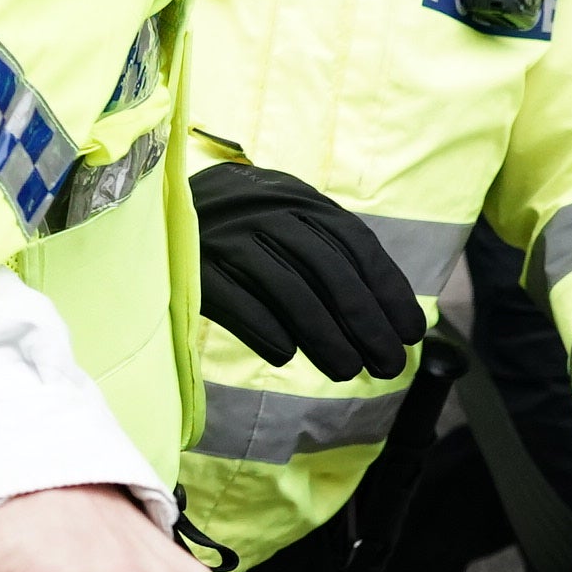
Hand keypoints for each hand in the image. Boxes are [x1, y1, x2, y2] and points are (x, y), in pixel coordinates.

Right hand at [189, 162, 425, 379]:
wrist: (160, 203)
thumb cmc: (242, 225)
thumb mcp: (288, 220)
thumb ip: (329, 254)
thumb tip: (384, 315)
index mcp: (300, 201)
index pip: (357, 246)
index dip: (389, 291)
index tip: (410, 333)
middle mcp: (268, 214)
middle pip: (329, 272)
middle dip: (365, 323)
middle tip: (386, 364)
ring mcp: (229, 238)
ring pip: (290, 290)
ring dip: (324, 337)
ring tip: (346, 371)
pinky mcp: (194, 266)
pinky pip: (238, 303)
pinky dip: (266, 330)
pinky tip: (286, 355)